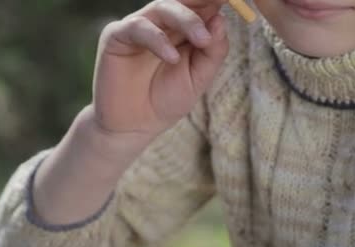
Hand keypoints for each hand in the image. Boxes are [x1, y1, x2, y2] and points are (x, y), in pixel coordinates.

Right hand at [92, 0, 228, 138]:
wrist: (134, 126)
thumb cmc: (166, 100)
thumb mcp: (199, 78)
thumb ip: (212, 52)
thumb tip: (221, 19)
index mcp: (183, 28)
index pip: (203, 5)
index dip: (217, 1)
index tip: (238, 0)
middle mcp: (161, 22)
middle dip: (204, 0)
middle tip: (227, 1)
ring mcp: (139, 26)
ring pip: (164, 7)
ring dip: (187, 21)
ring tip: (203, 41)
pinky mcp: (116, 36)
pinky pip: (138, 28)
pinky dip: (158, 40)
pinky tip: (173, 58)